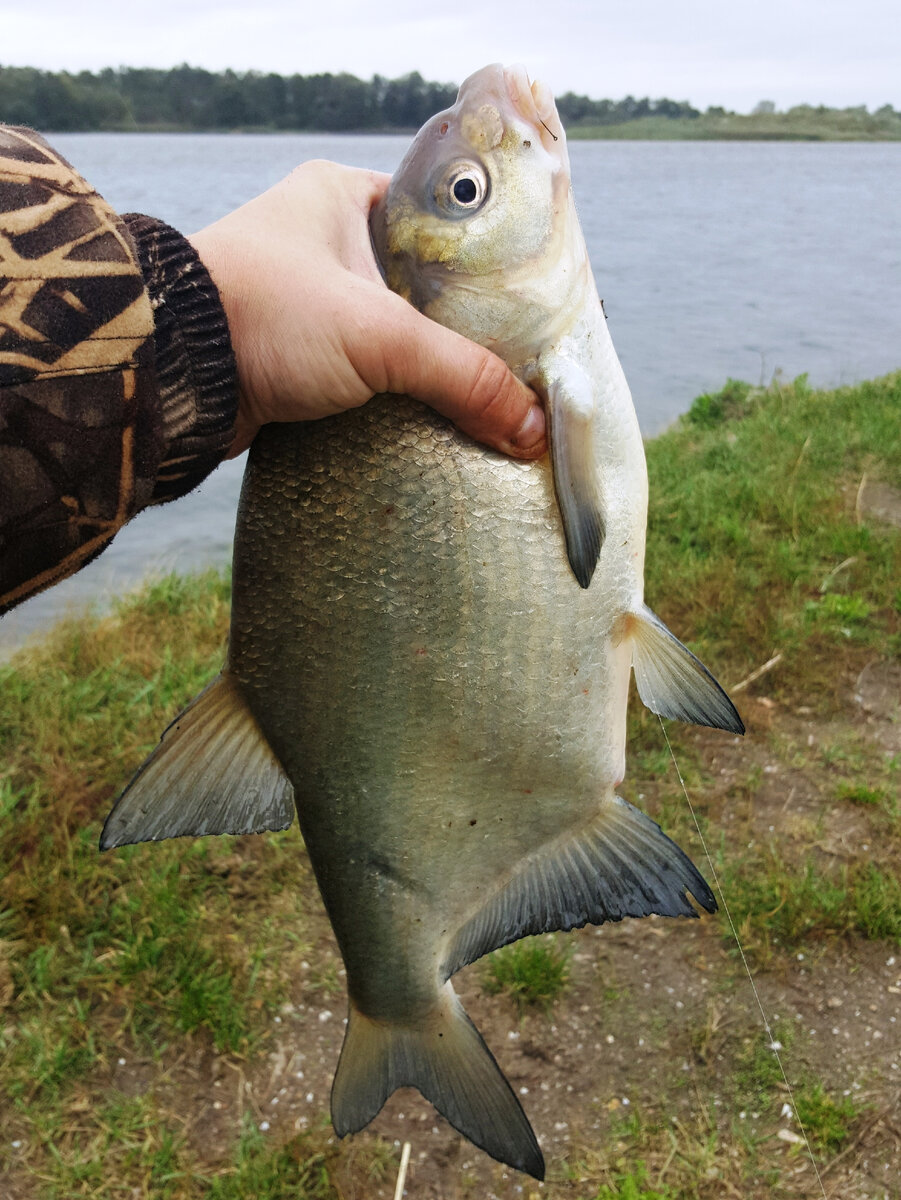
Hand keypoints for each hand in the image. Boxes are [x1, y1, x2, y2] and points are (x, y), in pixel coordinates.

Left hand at [188, 161, 546, 459]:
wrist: (171, 376)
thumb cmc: (265, 316)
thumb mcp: (380, 336)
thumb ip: (464, 376)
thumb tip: (530, 429)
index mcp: (343, 194)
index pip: (441, 223)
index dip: (488, 267)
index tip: (529, 309)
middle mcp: (323, 239)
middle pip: (421, 286)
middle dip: (462, 330)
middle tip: (512, 364)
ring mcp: (305, 299)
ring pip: (390, 333)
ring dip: (425, 368)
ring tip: (481, 397)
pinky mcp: (291, 353)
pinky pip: (360, 371)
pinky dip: (390, 395)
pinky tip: (428, 418)